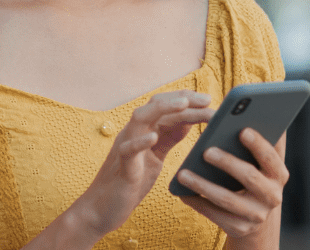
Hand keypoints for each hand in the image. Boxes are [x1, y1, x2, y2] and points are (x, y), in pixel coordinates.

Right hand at [74, 89, 213, 236]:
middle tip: (208, 100)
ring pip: (140, 118)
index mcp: (143, 131)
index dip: (186, 100)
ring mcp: (125, 148)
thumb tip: (188, 123)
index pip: (164, 107)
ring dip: (163, 109)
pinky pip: (128, 150)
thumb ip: (169, 139)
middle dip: (182, 100)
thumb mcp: (156, 158)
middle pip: (156, 106)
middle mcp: (133, 133)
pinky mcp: (122, 168)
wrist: (101, 210)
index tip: (208, 99)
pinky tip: (154, 137)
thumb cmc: (131, 183)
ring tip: (184, 104)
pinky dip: (140, 142)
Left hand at [176, 129, 287, 240]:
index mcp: (279, 173)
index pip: (270, 156)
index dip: (258, 144)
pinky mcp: (240, 228)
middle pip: (249, 177)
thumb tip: (251, 103)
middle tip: (206, 150)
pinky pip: (215, 215)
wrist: (256, 216)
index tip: (242, 129)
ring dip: (203, 185)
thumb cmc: (255, 175)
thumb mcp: (262, 161)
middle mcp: (273, 196)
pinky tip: (182, 193)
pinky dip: (198, 203)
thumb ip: (262, 137)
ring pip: (227, 199)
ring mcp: (257, 214)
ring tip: (182, 173)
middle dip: (227, 162)